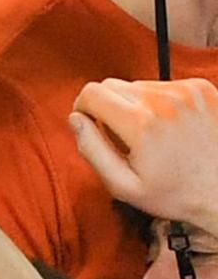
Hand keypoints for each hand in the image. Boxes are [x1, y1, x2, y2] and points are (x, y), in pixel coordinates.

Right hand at [73, 78, 217, 231]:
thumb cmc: (176, 194)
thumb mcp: (123, 185)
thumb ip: (91, 150)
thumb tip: (75, 119)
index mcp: (141, 123)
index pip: (92, 92)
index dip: (82, 108)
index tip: (89, 124)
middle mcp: (164, 100)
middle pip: (112, 84)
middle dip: (107, 106)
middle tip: (120, 135)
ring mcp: (187, 91)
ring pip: (138, 85)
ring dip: (134, 104)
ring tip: (150, 134)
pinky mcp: (202, 89)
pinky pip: (163, 86)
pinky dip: (159, 102)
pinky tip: (170, 126)